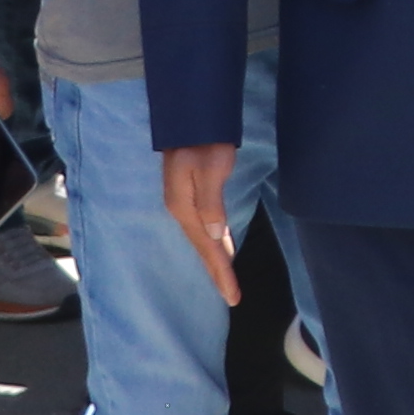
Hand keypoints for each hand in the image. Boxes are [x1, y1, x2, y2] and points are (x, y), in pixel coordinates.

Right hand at [160, 141, 239, 305]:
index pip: (206, 248)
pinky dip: (215, 242)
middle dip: (217, 273)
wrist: (191, 118)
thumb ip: (211, 203)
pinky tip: (223, 247)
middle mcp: (181, 210)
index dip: (220, 272)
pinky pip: (204, 227)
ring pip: (203, 239)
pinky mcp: (191, 195)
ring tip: (226, 281)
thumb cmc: (204, 141)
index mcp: (183, 208)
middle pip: (203, 248)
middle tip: (232, 297)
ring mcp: (184, 202)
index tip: (232, 296)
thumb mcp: (211, 170)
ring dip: (216, 260)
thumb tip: (215, 236)